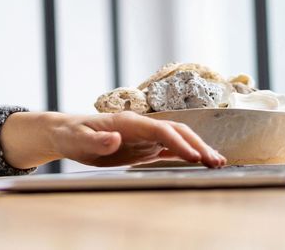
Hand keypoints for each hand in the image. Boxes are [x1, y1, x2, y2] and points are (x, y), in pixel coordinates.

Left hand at [50, 112, 226, 167]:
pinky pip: (169, 149)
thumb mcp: (78, 139)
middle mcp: (141, 126)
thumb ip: (97, 141)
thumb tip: (115, 138)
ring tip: (217, 163)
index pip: (161, 130)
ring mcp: (144, 136)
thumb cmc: (71, 135)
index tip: (194, 157)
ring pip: (178, 139)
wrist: (67, 133)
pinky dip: (186, 154)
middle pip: (177, 132)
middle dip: (198, 145)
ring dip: (198, 149)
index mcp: (129, 122)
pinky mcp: (143, 146)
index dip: (178, 143)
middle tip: (216, 161)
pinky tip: (200, 162)